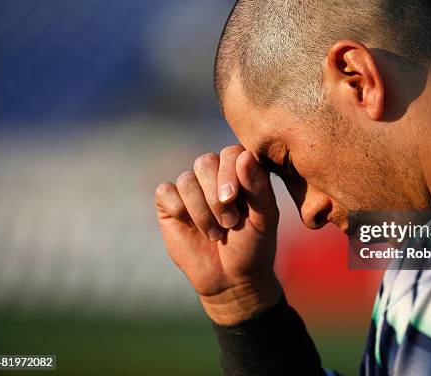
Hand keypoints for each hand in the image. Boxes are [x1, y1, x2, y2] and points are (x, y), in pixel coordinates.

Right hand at [154, 145, 280, 324]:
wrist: (231, 278)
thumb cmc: (253, 245)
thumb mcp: (264, 219)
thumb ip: (259, 187)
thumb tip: (244, 156)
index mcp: (241, 171)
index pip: (231, 152)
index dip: (229, 173)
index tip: (232, 199)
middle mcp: (215, 174)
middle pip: (205, 162)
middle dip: (215, 197)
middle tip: (229, 223)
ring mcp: (192, 188)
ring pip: (186, 179)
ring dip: (201, 211)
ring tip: (215, 233)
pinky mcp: (170, 203)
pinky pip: (166, 191)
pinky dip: (179, 210)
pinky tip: (191, 227)